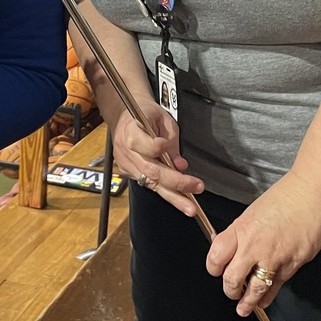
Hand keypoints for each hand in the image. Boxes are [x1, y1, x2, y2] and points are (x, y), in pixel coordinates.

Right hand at [111, 102, 203, 216]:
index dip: (162, 151)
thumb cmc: (146, 113)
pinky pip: (147, 184)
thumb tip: (180, 165)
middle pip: (151, 171)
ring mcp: (125, 162)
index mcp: (131, 130)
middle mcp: (126, 150)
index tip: (178, 156)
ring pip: (150, 183)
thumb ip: (172, 142)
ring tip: (189, 207)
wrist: (126, 115)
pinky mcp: (127, 171)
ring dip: (172, 196)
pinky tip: (178, 199)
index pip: (146, 146)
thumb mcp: (163, 119)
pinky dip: (164, 191)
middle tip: (195, 187)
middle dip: (176, 182)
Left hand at [205, 169, 320, 315]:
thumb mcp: (253, 210)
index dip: (213, 267)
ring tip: (243, 308)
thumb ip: (241, 230)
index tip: (215, 271)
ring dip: (247, 302)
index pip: (216, 256)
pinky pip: (276, 286)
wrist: (312, 194)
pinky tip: (264, 301)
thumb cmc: (285, 196)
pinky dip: (268, 296)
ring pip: (254, 289)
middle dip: (229, 289)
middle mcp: (254, 245)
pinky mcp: (293, 265)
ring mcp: (274, 257)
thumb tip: (227, 243)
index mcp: (241, 228)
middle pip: (232, 278)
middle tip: (230, 291)